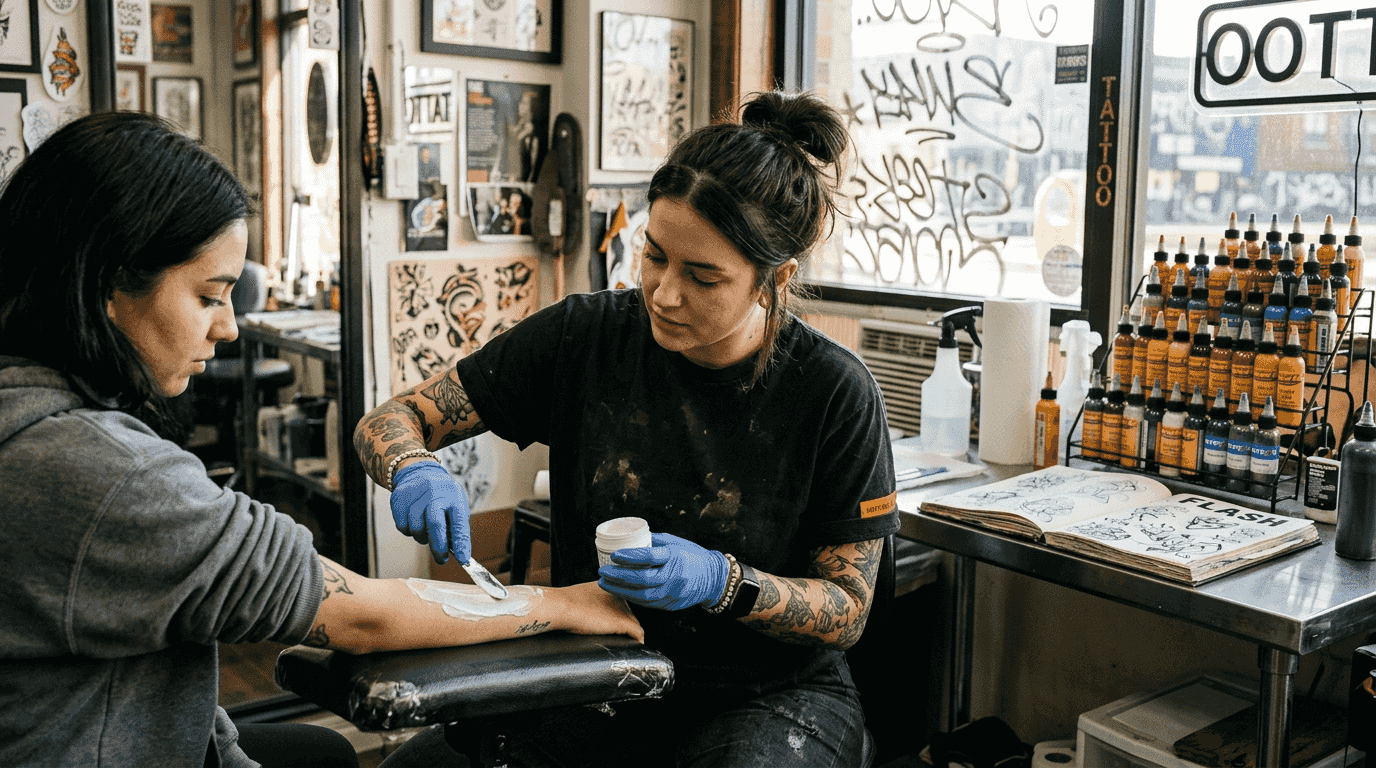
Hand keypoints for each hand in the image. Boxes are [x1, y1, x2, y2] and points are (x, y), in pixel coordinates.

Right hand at [389, 461, 470, 563]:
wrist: (418, 473)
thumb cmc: (442, 496)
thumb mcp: (455, 505)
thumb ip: (455, 526)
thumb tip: (457, 553)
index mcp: (454, 496)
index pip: (459, 522)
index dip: (462, 543)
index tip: (464, 561)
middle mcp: (436, 493)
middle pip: (435, 524)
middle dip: (438, 546)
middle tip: (441, 559)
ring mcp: (416, 494)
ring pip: (416, 528)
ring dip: (421, 537)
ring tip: (425, 529)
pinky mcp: (399, 498)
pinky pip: (402, 526)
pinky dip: (408, 530)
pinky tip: (413, 520)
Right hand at [556, 582, 644, 641]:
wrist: (561, 606)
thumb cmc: (564, 604)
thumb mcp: (579, 599)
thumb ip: (588, 603)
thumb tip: (585, 614)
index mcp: (608, 587)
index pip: (620, 603)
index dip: (618, 615)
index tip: (614, 624)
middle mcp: (618, 595)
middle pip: (628, 613)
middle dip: (626, 626)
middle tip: (622, 637)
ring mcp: (622, 608)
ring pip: (634, 623)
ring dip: (631, 634)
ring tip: (629, 644)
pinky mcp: (622, 621)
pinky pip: (638, 632)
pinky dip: (637, 640)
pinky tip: (635, 646)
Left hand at [598, 532, 728, 610]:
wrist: (713, 579)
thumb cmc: (692, 556)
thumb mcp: (676, 543)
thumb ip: (654, 542)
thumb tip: (631, 539)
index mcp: (675, 556)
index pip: (649, 557)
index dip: (629, 557)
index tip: (614, 555)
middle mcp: (674, 576)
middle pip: (642, 579)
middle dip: (619, 576)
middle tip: (603, 571)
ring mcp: (672, 592)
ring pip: (642, 594)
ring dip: (620, 590)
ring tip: (605, 584)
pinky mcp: (670, 604)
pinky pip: (648, 603)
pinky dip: (632, 597)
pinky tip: (620, 592)